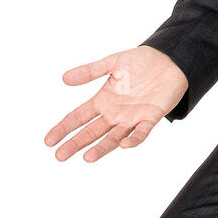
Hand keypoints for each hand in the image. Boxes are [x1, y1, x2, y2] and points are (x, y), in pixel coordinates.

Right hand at [45, 45, 188, 161]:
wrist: (169, 60)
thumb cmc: (141, 61)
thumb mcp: (112, 63)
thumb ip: (90, 71)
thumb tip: (64, 78)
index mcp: (103, 100)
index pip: (78, 117)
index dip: (63, 128)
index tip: (48, 141)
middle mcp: (115, 112)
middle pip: (91, 131)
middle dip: (76, 143)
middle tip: (59, 156)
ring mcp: (132, 117)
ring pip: (113, 137)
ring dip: (101, 148)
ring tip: (87, 157)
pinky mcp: (151, 117)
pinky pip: (141, 132)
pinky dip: (134, 139)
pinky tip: (125, 145)